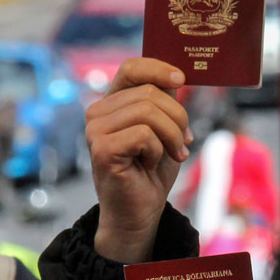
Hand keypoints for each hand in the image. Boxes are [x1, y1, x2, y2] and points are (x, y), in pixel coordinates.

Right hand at [86, 58, 191, 262]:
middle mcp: (98, 112)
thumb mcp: (164, 128)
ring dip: (172, 136)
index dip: (159, 68)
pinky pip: (144, 134)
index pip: (131, 67)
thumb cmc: (150, 171)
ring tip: (172, 154)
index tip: (181, 80)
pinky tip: (149, 164)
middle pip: (149, 92)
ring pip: (148, 111)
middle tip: (183, 142)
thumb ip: (165, 101)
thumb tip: (177, 74)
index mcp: (112, 103)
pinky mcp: (102, 149)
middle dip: (178, 118)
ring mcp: (95, 131)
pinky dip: (158, 151)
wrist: (140, 212)